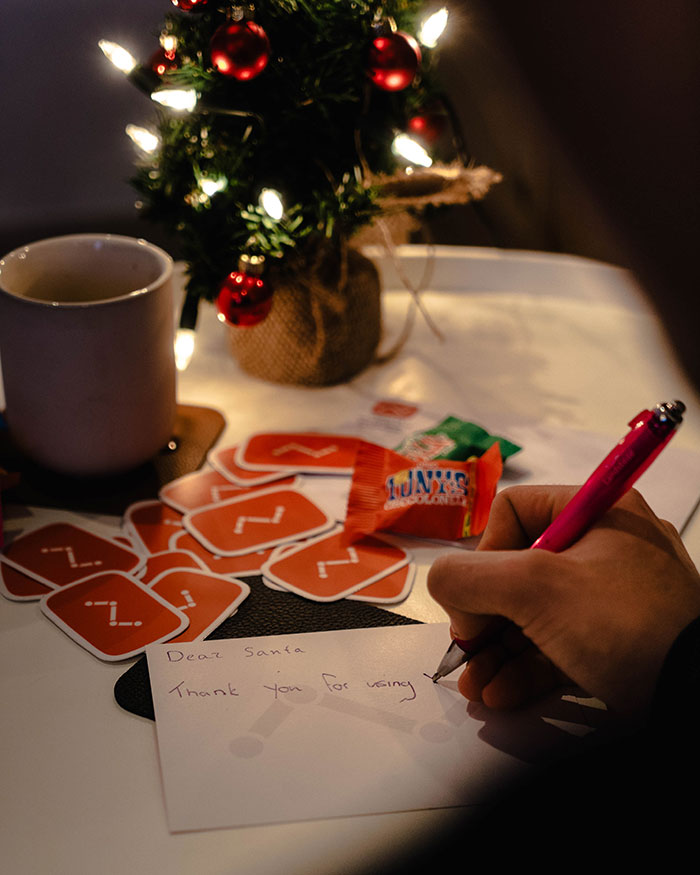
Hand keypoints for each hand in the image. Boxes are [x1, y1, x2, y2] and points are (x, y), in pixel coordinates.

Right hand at [427, 485, 699, 720]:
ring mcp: (612, 600)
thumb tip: (442, 583)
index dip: (483, 551)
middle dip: (480, 615)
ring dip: (494, 651)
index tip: (474, 594)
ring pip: (532, 615)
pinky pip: (557, 646)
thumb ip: (467, 575)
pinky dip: (523, 669)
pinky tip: (498, 694)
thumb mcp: (534, 587)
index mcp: (596, 511)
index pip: (514, 511)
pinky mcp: (615, 643)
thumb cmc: (621, 623)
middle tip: (465, 645)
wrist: (697, 698)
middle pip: (517, 569)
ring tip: (472, 685)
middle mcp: (604, 548)